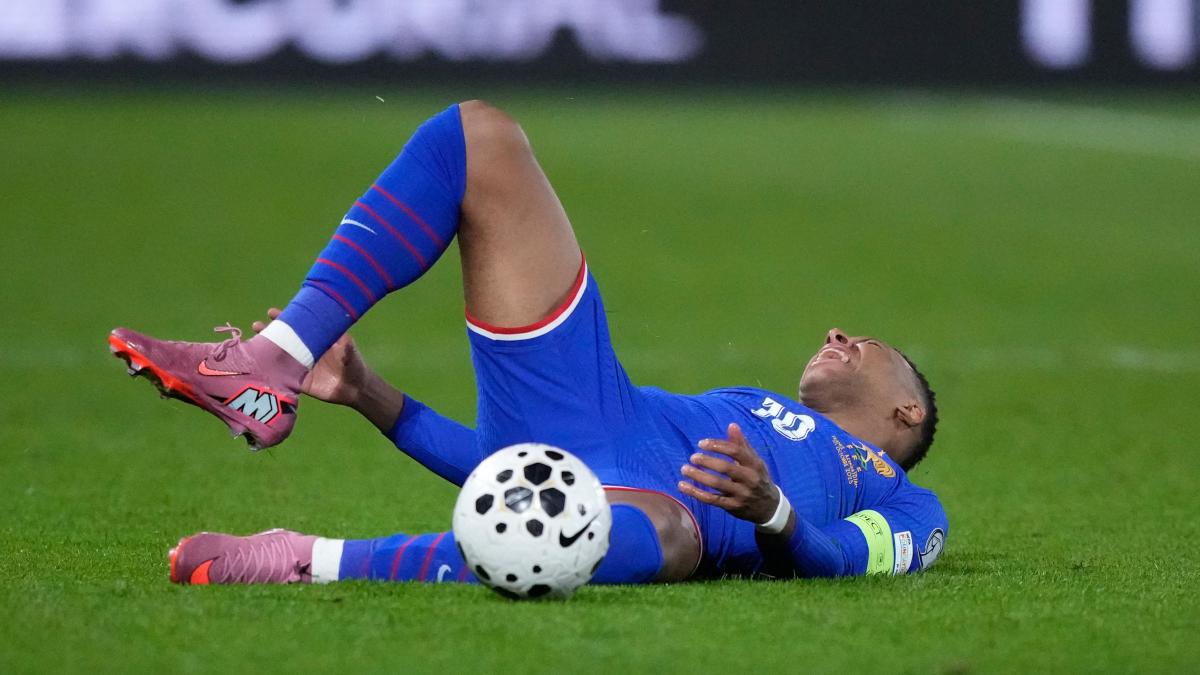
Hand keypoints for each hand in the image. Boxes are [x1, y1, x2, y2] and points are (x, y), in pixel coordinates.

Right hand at [252, 308, 367, 406]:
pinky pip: (281, 376)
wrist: (355, 388)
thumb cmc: (353, 363)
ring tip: (253, 343)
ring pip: (279, 356)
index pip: (296, 326)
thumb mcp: (348, 348)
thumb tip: (340, 335)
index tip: (272, 312)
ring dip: (266, 350)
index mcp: (314, 340)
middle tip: (257, 325)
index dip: (284, 318)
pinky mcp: (298, 382)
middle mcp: (304, 351)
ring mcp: (299, 366)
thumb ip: (343, 342)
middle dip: (269, 331)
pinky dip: (270, 371)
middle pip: (283, 339)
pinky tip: (259, 367)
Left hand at [678, 423, 780, 523]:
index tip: (701, 443)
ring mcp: (741, 494)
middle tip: (692, 457)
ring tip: (684, 469)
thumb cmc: (757, 478)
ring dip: (699, 476)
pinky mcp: (733, 507)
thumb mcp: (754, 461)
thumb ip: (741, 444)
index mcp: (754, 464)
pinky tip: (683, 486)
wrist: (769, 507)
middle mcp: (749, 479)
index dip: (718, 445)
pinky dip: (696, 493)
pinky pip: (712, 499)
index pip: (736, 451)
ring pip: (717, 484)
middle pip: (726, 468)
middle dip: (707, 461)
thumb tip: (732, 425)